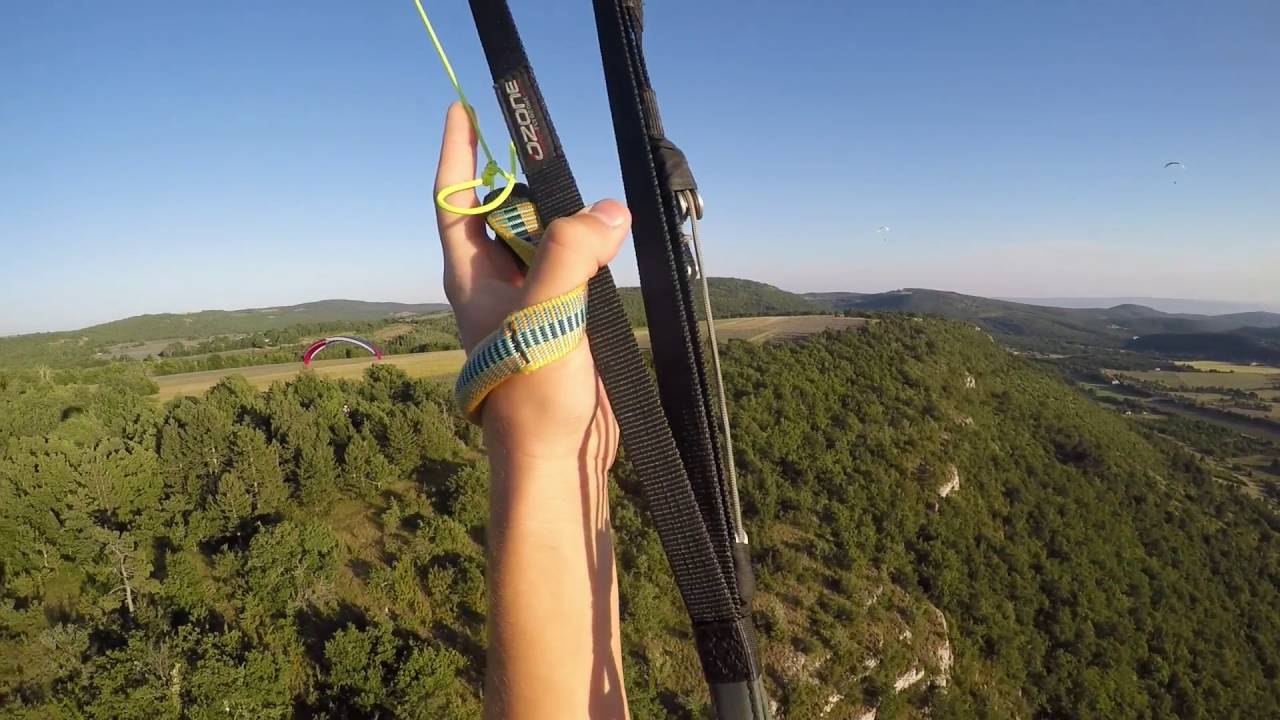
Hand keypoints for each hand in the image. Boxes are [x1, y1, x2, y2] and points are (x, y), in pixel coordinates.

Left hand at [435, 102, 627, 464]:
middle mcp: (497, 284)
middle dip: (531, 185)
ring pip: (548, 238)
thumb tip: (608, 209)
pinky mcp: (565, 319)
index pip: (454, 202)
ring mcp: (531, 301)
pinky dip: (595, 251)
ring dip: (571, 220)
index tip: (464, 110)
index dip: (457, 155)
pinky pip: (578, 268)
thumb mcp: (542, 316)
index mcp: (471, 279)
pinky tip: (617, 247)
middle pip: (508, 212)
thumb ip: (568, 255)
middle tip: (563, 171)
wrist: (558, 456)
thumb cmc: (529, 393)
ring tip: (601, 216)